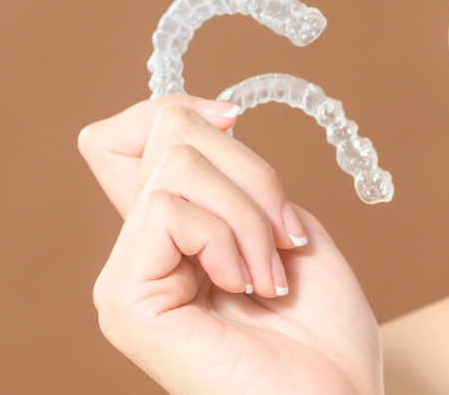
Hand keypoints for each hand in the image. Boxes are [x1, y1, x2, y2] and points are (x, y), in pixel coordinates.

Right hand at [79, 96, 380, 394]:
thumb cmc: (324, 339)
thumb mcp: (288, 230)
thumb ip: (237, 180)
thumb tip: (201, 119)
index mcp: (171, 239)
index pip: (129, 135)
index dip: (179, 108)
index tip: (236, 122)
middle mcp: (138, 255)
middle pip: (164, 132)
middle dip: (250, 170)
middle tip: (286, 240)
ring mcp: (124, 279)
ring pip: (176, 163)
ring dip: (250, 214)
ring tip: (271, 276)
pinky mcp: (123, 300)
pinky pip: (169, 207)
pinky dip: (229, 237)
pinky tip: (246, 288)